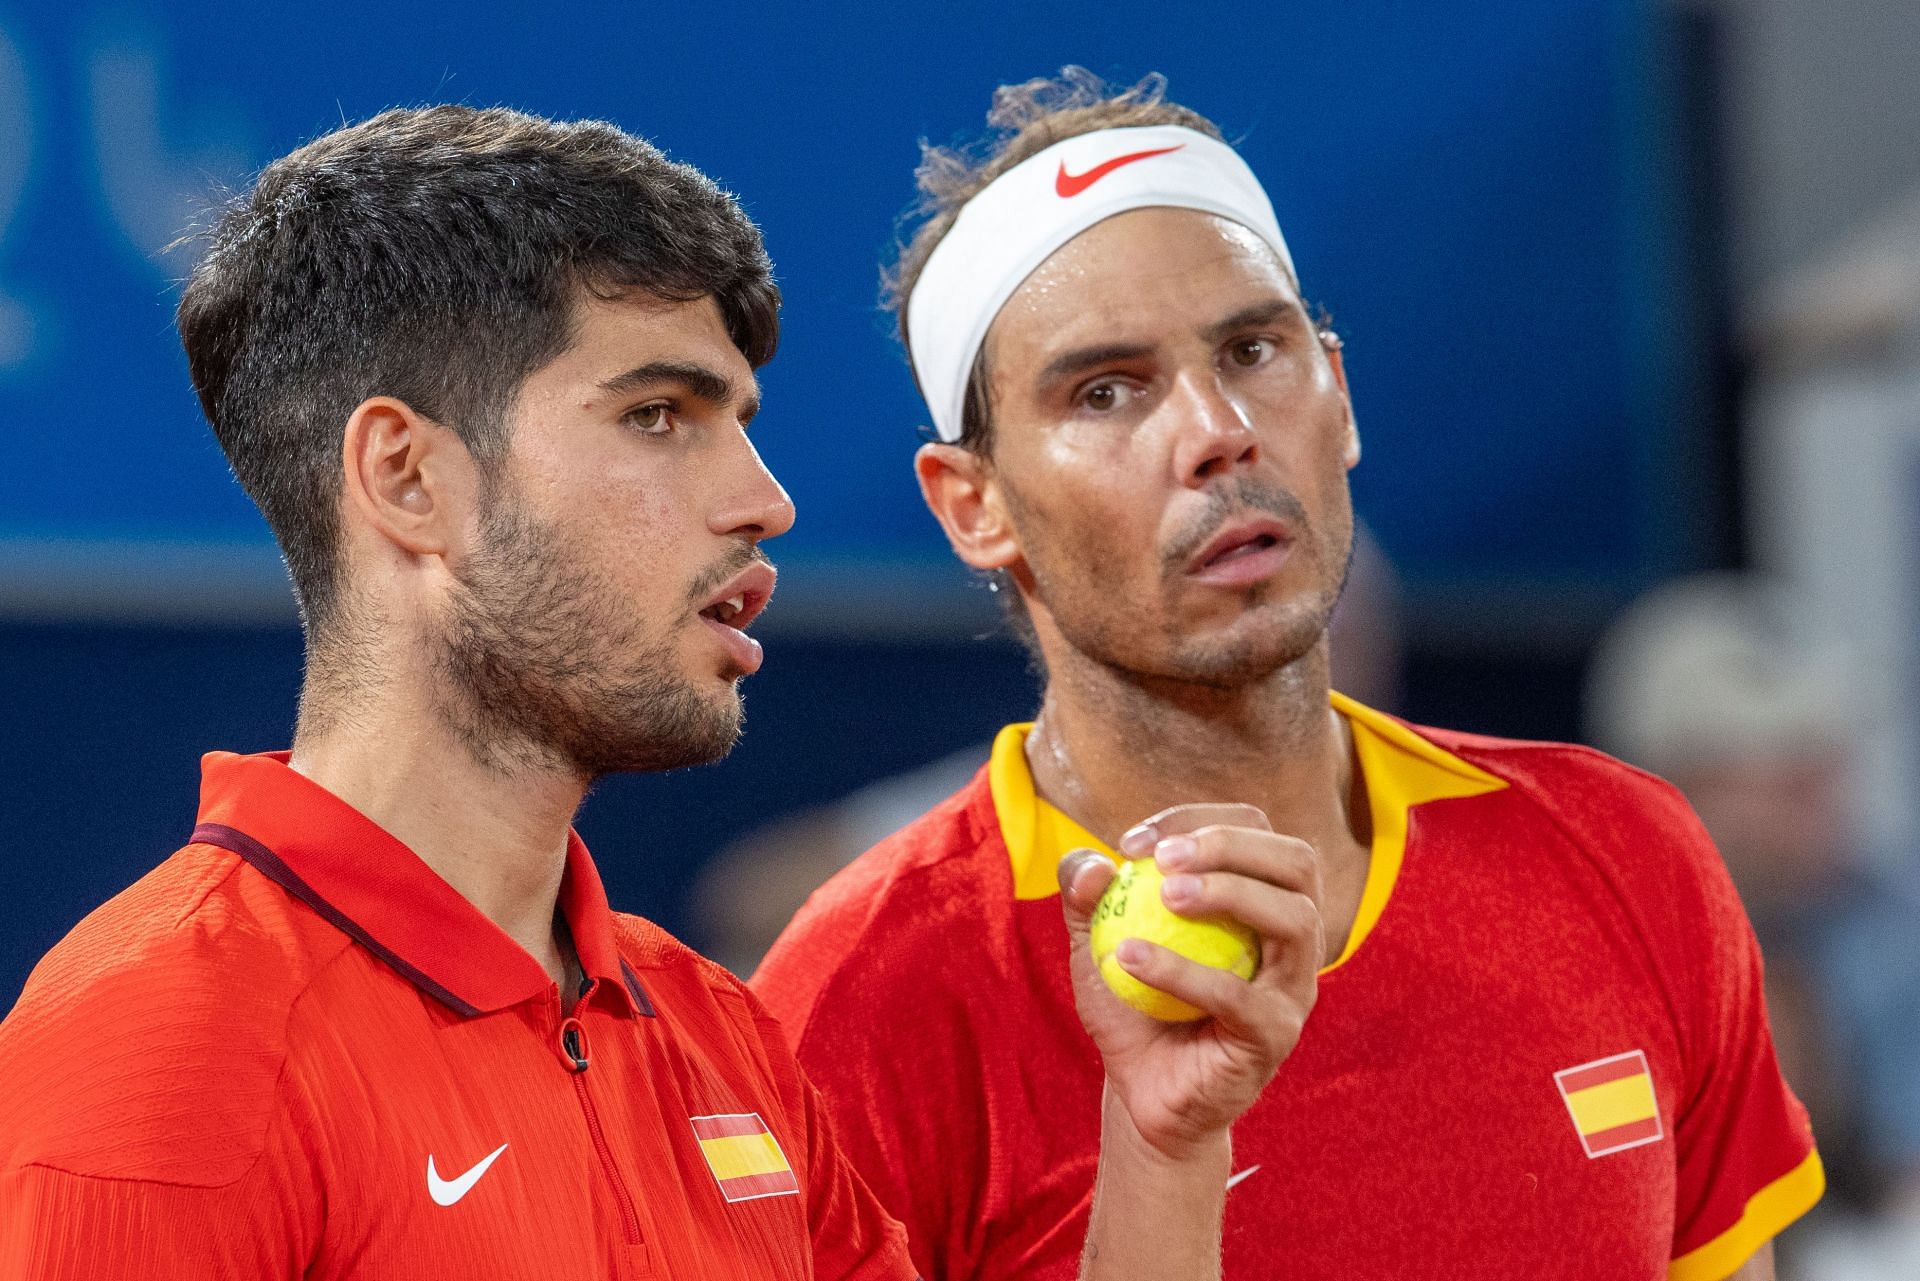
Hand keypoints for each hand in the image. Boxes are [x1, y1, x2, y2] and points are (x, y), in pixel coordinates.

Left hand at [1059, 803, 1322, 1161]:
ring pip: (1296, 918)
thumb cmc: (1129, 1004)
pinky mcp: (1277, 1034)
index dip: (1196, 821)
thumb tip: (1096, 862)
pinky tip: (1129, 958)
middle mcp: (1293, 935)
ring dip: (1229, 893)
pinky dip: (1183, 969)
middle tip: (1164, 859)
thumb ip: (1085, 896)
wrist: (1140, 1090)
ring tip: (1164, 896)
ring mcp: (1295, 986)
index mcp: (1260, 896)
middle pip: (1297, 862)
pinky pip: (1241, 996)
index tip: (1131, 843)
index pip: (1254, 831)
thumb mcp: (1094, 941)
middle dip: (1231, 844)